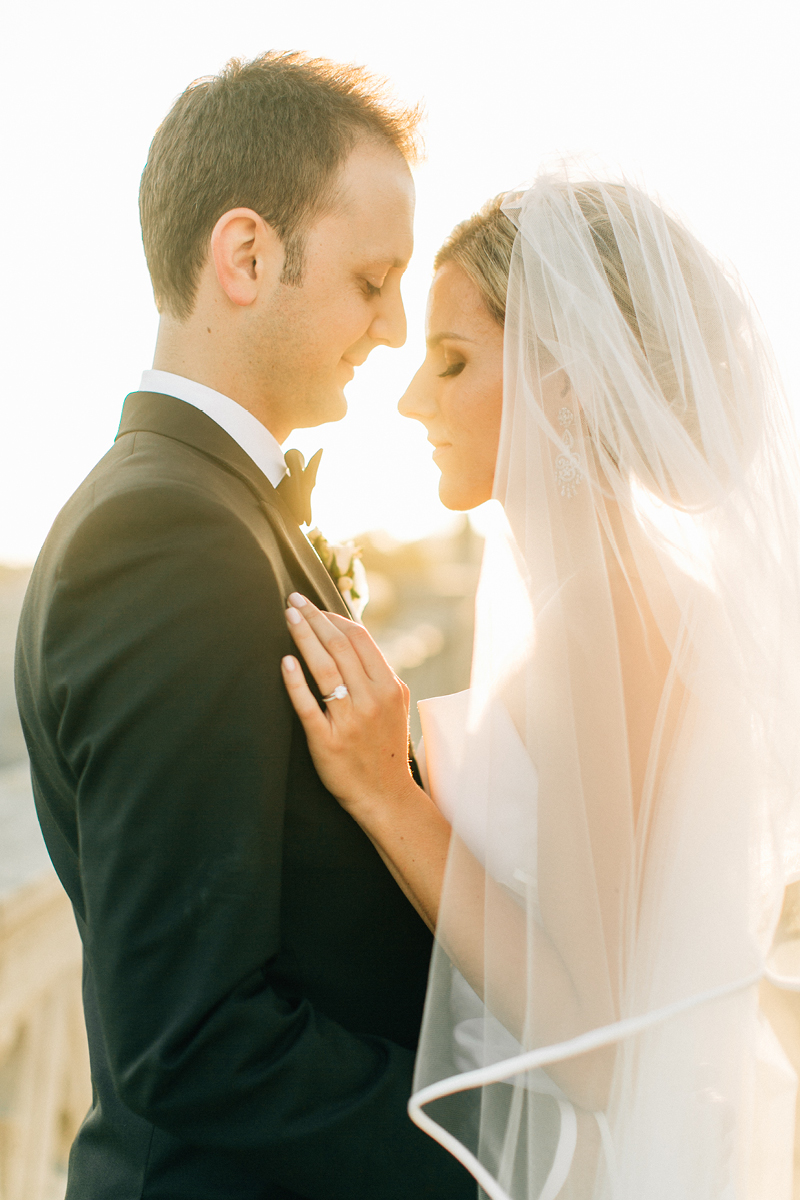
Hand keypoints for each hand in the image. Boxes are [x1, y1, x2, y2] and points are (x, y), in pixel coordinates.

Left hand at [281, 593, 416, 818]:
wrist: (384, 795)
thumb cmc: (384, 746)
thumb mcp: (393, 705)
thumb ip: (377, 674)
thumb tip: (350, 638)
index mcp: (389, 686)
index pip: (359, 639)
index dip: (334, 617)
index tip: (314, 606)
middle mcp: (371, 699)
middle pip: (340, 647)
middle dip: (314, 618)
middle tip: (293, 599)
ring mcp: (349, 720)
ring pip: (324, 669)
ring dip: (304, 637)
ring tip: (288, 617)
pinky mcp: (327, 741)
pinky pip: (309, 706)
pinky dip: (296, 681)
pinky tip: (285, 662)